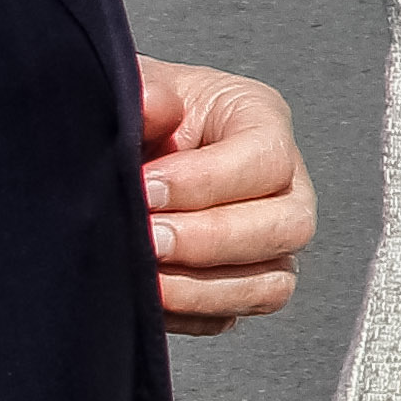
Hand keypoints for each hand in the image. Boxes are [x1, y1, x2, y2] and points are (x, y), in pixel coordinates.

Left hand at [138, 57, 314, 334]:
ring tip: (142, 279)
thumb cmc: (131, 116)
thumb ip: (142, 88)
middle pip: (289, 225)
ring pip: (274, 282)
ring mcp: (268, 240)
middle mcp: (284, 183)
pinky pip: (236, 315)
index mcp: (260, 120)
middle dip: (211, 241)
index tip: (143, 190)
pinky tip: (145, 296)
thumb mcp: (131, 86)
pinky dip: (192, 314)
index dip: (205, 182)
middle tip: (146, 240)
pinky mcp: (243, 283)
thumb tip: (154, 106)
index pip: (266, 158)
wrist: (111, 156)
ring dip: (204, 289)